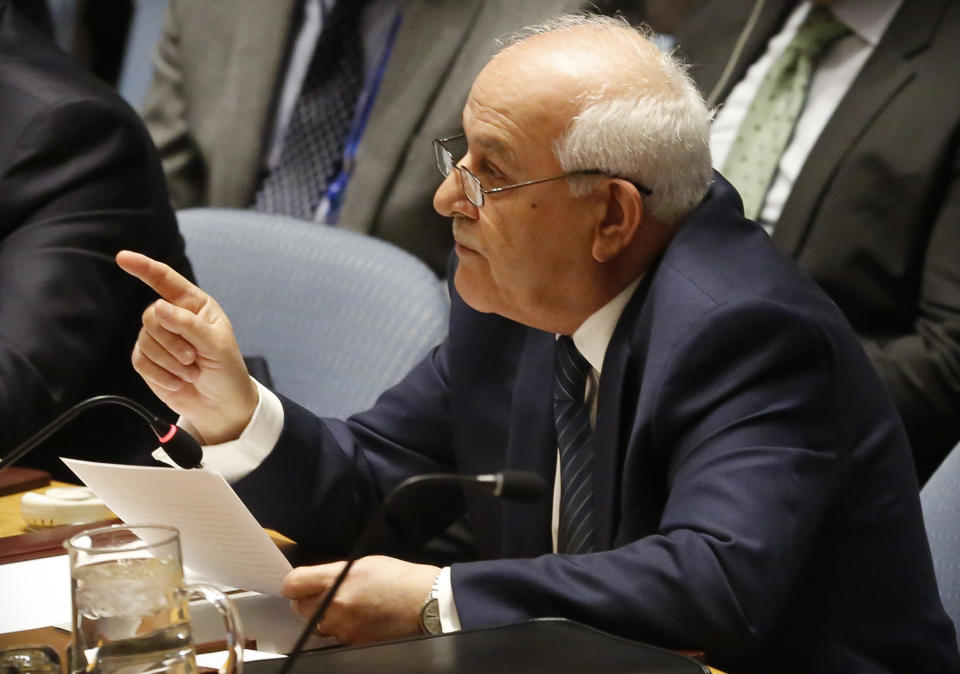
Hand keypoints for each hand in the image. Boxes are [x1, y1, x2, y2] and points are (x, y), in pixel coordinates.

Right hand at [116, 251, 258, 443]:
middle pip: (152, 316)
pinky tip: (178, 382)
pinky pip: (140, 361)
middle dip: (172, 341)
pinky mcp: (148, 360)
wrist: (220, 405)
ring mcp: (158, 338)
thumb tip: (157, 307)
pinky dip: (161, 375)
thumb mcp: (216, 345)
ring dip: (169, 362)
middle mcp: (174, 317)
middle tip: (193, 358)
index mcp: (195, 305)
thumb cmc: (226, 370)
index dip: (144, 267)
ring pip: (145, 340)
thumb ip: (188, 324)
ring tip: (191, 372)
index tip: (123, 258)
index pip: (166, 280)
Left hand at [282, 556, 439, 644]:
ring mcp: (343, 627)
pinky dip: (343, 630)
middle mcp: (336, 604)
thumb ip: (335, 573)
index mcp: (338, 577)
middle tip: (325, 596)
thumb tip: (316, 581)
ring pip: (317, 625)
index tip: (297, 585)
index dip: (293, 584)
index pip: (294, 583)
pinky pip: (336, 637)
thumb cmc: (400, 579)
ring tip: (350, 608)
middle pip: (300, 607)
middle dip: (309, 601)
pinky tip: (361, 620)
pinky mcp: (353, 643)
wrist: (426, 602)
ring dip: (326, 618)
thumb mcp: (365, 564)